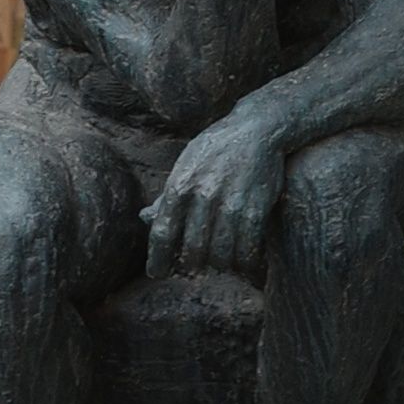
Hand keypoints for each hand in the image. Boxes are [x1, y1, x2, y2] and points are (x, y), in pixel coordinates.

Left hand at [148, 107, 285, 278]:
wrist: (257, 130)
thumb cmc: (217, 148)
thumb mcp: (186, 165)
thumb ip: (168, 195)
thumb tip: (145, 219)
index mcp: (179, 185)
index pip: (162, 233)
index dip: (158, 259)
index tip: (157, 273)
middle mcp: (202, 196)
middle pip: (192, 251)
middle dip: (192, 266)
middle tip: (195, 268)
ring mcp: (230, 204)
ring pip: (220, 256)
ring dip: (220, 265)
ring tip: (220, 263)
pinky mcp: (256, 209)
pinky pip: (247, 249)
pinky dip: (245, 262)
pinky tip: (244, 261)